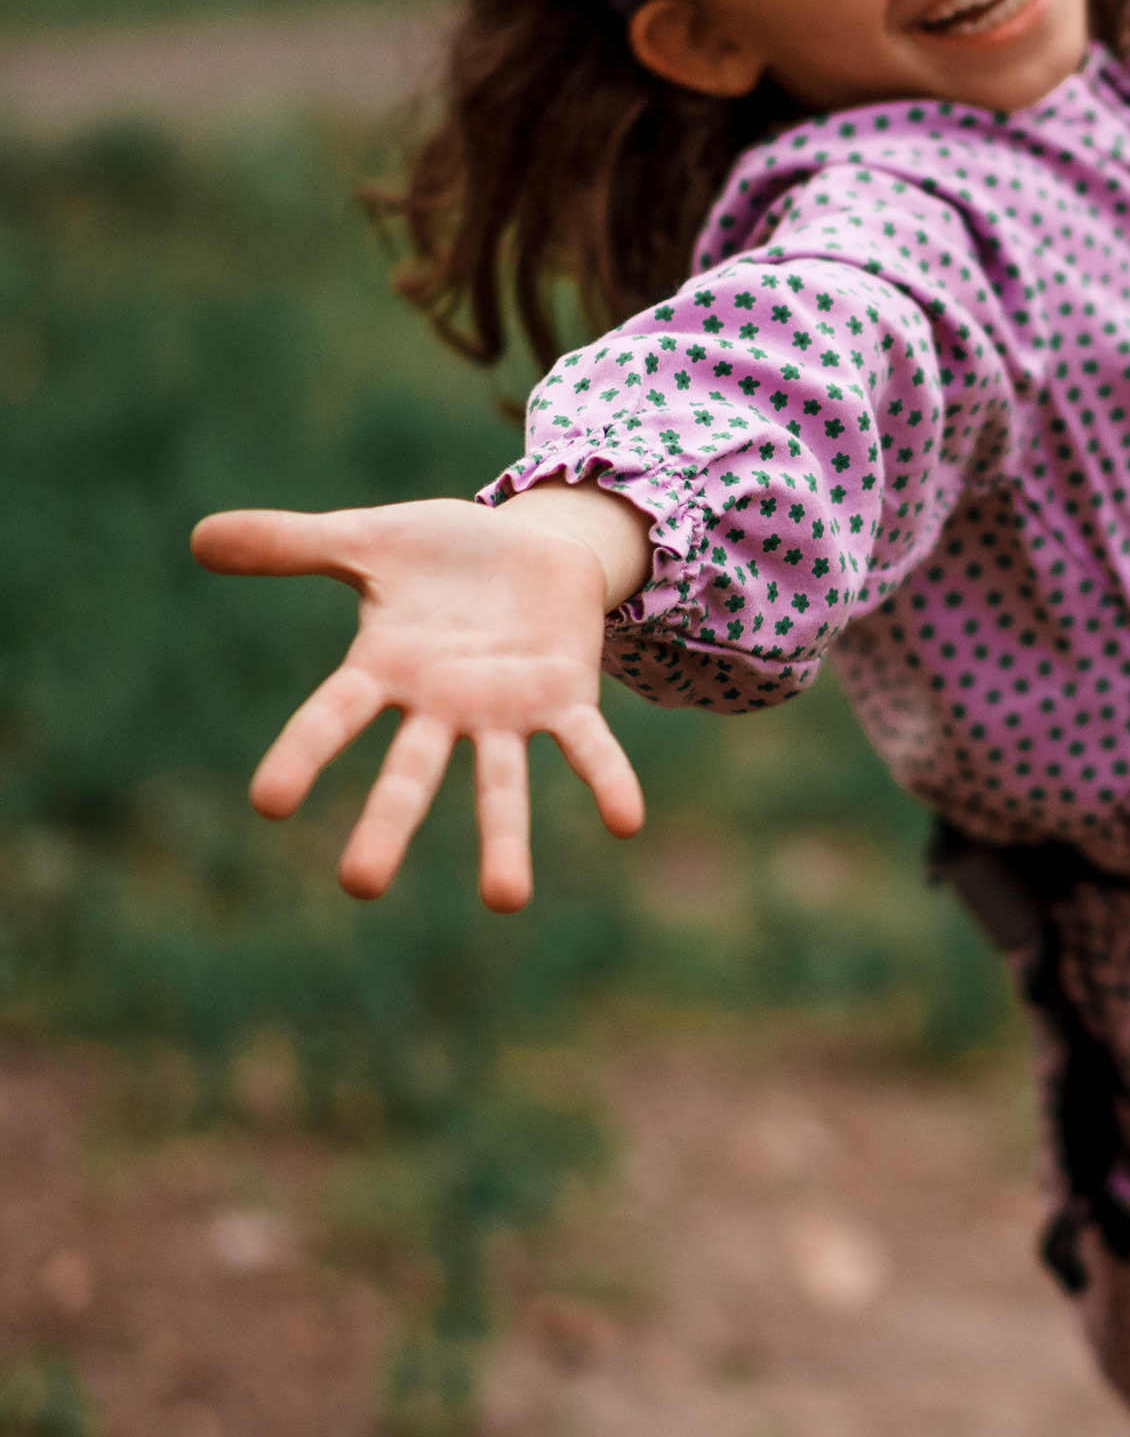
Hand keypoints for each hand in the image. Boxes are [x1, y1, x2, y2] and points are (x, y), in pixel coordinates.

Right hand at [191, 489, 651, 912]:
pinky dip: (606, 780)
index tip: (267, 802)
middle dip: (388, 825)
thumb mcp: (367, 539)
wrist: (533, 548)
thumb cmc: (442, 555)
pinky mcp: (566, 699)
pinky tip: (626, 821)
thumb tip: (196, 535)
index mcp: (386, 671)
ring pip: (500, 784)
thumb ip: (291, 544)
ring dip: (503, 839)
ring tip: (506, 901)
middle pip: (409, 773)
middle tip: (361, 885)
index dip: (303, 754)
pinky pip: (588, 746)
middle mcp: (442, 707)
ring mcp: (505, 711)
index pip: (333, 717)